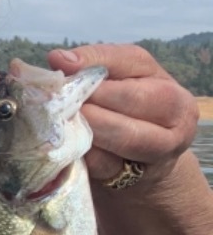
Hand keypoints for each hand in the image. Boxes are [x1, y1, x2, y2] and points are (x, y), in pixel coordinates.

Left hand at [48, 44, 198, 185]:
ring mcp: (163, 149)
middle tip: (61, 97)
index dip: (94, 60)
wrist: (142, 165)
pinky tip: (67, 145)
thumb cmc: (122, 114)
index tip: (60, 62)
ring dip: (87, 126)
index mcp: (166, 86)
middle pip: (134, 99)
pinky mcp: (139, 177)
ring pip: (125, 135)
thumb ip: (91, 67)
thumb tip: (59, 58)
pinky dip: (83, 153)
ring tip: (62, 119)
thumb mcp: (115, 86)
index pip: (131, 61)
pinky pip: (106, 164)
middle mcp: (175, 115)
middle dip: (93, 96)